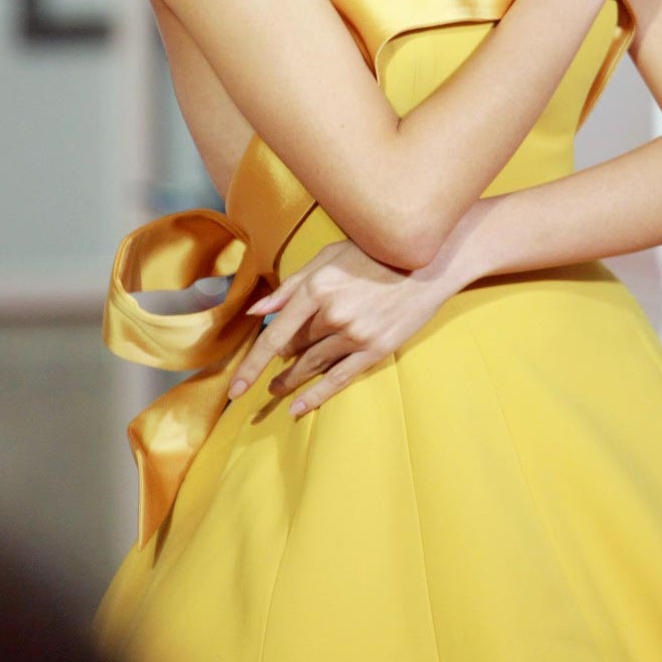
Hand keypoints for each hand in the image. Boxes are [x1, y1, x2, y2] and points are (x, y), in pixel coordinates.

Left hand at [226, 238, 451, 418]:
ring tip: (277, 390)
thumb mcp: (328, 257)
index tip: (235, 387)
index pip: (275, 335)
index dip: (252, 364)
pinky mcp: (375, 349)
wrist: (426, 262)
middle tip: (267, 376)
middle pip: (295, 348)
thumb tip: (258, 311)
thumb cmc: (373, 254)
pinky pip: (339, 379)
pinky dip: (317, 396)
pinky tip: (299, 408)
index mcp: (316, 289)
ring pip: (313, 365)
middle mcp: (332, 314)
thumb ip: (291, 285)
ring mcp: (355, 334)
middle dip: (280, 360)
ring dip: (291, 380)